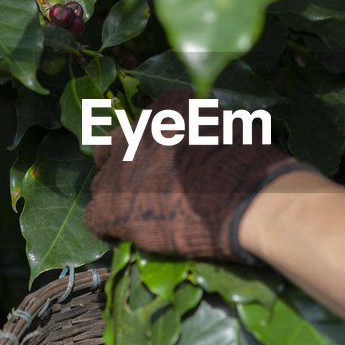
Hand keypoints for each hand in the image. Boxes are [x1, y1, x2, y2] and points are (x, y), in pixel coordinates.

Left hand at [83, 88, 305, 261]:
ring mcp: (118, 168)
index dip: (155, 146)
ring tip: (140, 215)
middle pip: (115, 144)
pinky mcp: (110, 205)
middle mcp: (135, 131)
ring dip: (117, 195)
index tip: (168, 162)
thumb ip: (209, 132)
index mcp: (166, 108)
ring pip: (102, 181)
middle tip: (146, 185)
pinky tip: (126, 236)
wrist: (244, 197)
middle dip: (124, 163)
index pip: (147, 122)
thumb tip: (211, 141)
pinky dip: (109, 227)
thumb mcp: (231, 132)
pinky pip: (95, 217)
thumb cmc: (250, 167)